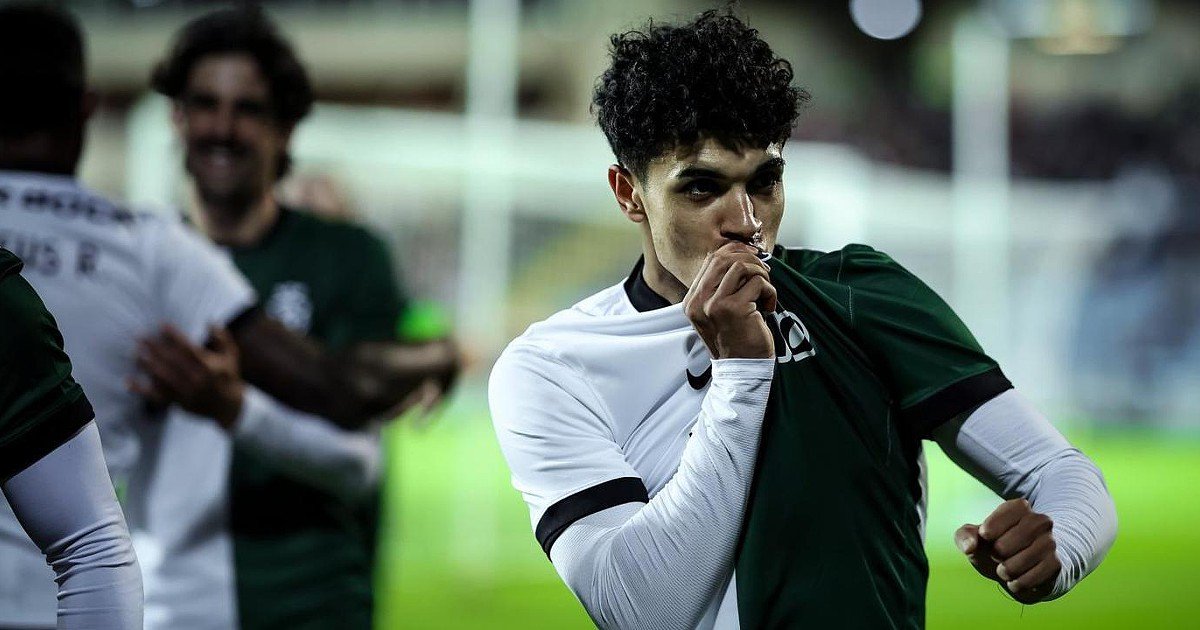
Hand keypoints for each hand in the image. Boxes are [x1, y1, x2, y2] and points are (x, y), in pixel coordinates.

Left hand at [128, 324, 244, 429]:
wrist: (227, 407)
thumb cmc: (228, 376)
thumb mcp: (231, 356)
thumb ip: (222, 338)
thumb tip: (210, 321)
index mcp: (209, 367)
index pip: (187, 348)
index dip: (174, 336)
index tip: (161, 325)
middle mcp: (196, 380)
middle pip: (171, 361)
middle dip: (154, 347)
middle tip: (140, 335)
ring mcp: (186, 393)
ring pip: (162, 377)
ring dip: (146, 364)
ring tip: (135, 352)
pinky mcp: (178, 403)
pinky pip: (156, 396)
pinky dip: (141, 389)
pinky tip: (128, 380)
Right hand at [683, 242, 776, 359]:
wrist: (742, 368)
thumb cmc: (736, 338)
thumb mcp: (720, 311)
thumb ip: (721, 287)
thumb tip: (741, 255)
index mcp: (692, 300)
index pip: (710, 260)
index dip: (734, 251)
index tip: (753, 257)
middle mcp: (698, 300)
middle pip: (723, 258)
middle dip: (749, 259)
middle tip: (764, 271)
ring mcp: (714, 304)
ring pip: (741, 266)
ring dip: (761, 274)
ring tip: (765, 292)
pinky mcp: (734, 308)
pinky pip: (758, 283)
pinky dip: (770, 292)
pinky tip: (769, 308)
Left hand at [955, 498, 1060, 603]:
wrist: (1024, 567)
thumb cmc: (995, 546)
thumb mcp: (975, 538)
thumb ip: (964, 536)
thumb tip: (970, 546)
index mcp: (1019, 507)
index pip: (994, 523)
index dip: (987, 534)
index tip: (986, 537)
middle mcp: (1040, 521)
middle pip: (1002, 547)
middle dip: (994, 556)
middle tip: (999, 555)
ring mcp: (1050, 542)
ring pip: (1016, 565)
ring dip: (1005, 572)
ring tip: (1006, 569)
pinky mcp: (1056, 564)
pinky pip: (1029, 580)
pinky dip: (1017, 584)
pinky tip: (1018, 579)